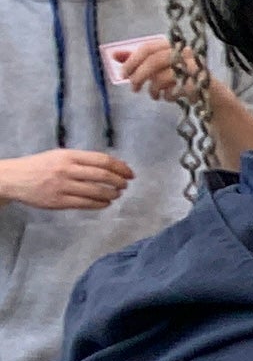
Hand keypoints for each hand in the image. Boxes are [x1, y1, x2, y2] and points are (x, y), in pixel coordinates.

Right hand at [0, 148, 131, 211]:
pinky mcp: (58, 201)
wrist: (13, 179)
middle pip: (103, 176)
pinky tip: (106, 203)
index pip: (102, 160)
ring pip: (96, 191)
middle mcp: (66, 170)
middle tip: (125, 185)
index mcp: (68, 155)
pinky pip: (86, 204)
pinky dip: (100, 204)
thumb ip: (82, 160)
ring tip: (117, 194)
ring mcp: (62, 186)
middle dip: (119, 181)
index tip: (130, 173)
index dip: (121, 167)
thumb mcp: (59, 156)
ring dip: (112, 194)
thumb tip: (111, 166)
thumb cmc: (40, 166)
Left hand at [101, 36, 203, 103]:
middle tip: (133, 88)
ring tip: (153, 96)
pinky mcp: (200, 81)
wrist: (213, 95)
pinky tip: (169, 98)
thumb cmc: (183, 80)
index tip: (123, 74)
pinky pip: (177, 88)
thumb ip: (139, 62)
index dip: (132, 60)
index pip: (148, 47)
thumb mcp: (159, 70)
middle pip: (154, 59)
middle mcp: (184, 52)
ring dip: (153, 88)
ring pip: (164, 75)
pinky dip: (168, 95)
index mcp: (173, 46)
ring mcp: (193, 66)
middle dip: (140, 75)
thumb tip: (114, 56)